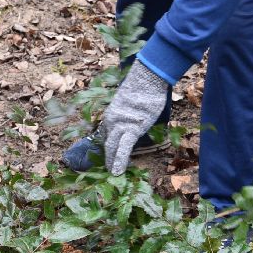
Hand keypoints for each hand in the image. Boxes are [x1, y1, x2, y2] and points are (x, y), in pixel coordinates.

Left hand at [100, 60, 169, 174]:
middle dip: (106, 157)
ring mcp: (120, 125)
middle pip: (106, 143)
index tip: (108, 155)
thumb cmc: (143, 88)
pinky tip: (117, 171)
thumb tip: (134, 116)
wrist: (146, 80)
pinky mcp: (131, 129)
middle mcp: (111, 121)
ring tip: (112, 173)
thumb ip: (128, 112)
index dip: (107, 146)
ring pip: (112, 147)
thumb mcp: (131, 101)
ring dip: (112, 162)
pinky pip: (124, 148)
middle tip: (107, 169)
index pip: (105, 135)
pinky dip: (120, 160)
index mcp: (110, 115)